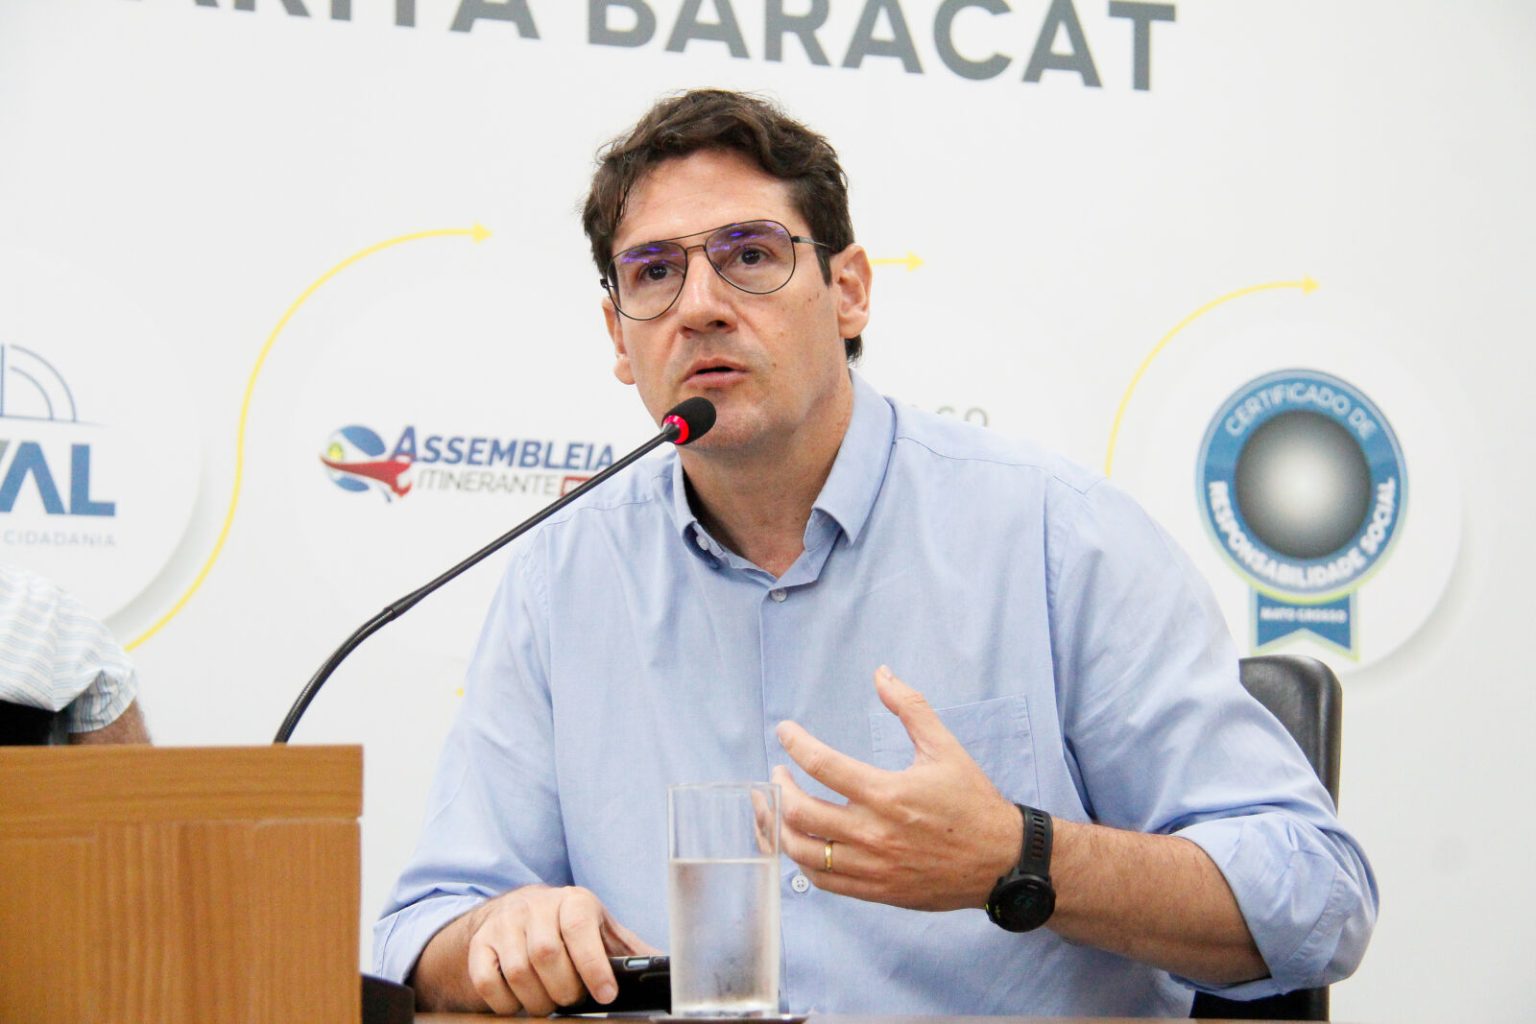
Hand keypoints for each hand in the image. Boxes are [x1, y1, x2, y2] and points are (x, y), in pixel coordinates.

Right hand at [462, 884, 658, 1015]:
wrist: (519, 911)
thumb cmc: (569, 927)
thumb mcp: (602, 931)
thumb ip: (630, 951)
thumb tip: (666, 969)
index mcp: (575, 901)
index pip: (580, 928)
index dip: (593, 966)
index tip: (606, 995)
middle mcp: (537, 906)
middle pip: (547, 954)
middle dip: (565, 989)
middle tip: (573, 999)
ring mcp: (505, 924)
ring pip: (518, 971)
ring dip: (537, 999)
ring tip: (549, 1002)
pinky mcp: (481, 943)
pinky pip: (487, 979)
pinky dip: (505, 1002)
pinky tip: (520, 1002)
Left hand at [773, 665, 1021, 911]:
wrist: (1000, 861)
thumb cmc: (972, 802)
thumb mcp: (945, 747)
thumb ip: (910, 707)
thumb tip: (881, 674)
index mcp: (887, 793)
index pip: (822, 764)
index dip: (794, 743)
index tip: (785, 732)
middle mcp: (873, 832)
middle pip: (801, 812)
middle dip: (780, 788)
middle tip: (779, 773)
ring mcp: (872, 866)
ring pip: (803, 852)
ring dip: (782, 827)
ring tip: (781, 808)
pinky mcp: (876, 890)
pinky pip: (823, 881)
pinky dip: (803, 861)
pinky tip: (803, 842)